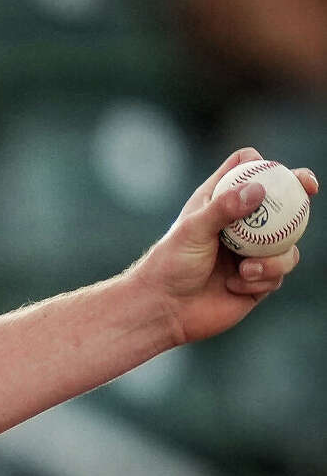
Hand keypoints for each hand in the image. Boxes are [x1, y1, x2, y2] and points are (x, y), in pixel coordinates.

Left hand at [131, 148, 317, 346]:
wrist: (165, 309)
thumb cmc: (170, 264)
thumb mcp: (193, 230)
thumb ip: (223, 208)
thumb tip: (258, 190)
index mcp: (218, 203)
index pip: (246, 171)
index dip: (266, 165)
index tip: (284, 171)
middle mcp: (239, 225)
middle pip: (279, 202)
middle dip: (298, 195)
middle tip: (309, 189)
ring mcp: (251, 252)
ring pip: (287, 243)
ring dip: (274, 257)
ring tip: (246, 269)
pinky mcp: (258, 280)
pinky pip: (277, 274)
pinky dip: (261, 279)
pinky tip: (234, 286)